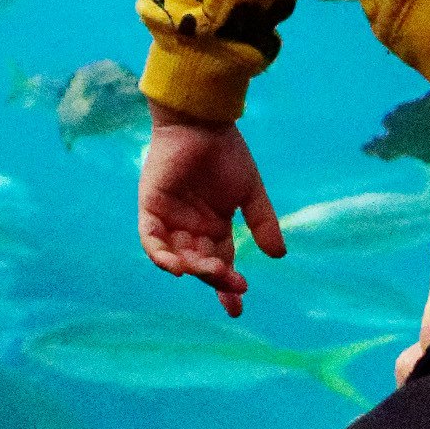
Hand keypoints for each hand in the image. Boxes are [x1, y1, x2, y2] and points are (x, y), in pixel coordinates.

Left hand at [140, 110, 285, 315]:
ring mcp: (170, 218)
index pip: (219, 264)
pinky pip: (150, 238)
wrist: (203, 120)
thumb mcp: (250, 191)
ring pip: (177, 256)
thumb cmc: (226, 151)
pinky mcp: (151, 206)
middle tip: (233, 283)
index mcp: (214, 227)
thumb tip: (279, 256)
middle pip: (200, 264)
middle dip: (216, 277)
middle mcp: (191, 228)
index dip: (226, 287)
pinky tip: (176, 267)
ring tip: (209, 272)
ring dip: (192, 268)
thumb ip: (262, 222)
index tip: (237, 308)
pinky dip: (160, 255)